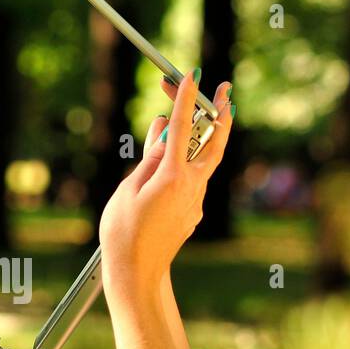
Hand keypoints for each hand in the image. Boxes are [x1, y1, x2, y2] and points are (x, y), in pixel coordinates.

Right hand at [99, 71, 233, 290]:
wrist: (136, 273)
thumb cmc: (123, 233)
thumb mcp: (129, 189)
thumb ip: (150, 159)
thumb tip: (166, 133)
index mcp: (174, 177)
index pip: (184, 128)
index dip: (188, 98)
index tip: (194, 74)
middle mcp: (192, 187)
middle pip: (214, 142)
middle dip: (220, 112)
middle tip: (226, 89)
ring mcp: (195, 201)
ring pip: (203, 161)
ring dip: (200, 138)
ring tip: (188, 118)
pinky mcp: (191, 213)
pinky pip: (191, 180)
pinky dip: (184, 164)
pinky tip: (168, 162)